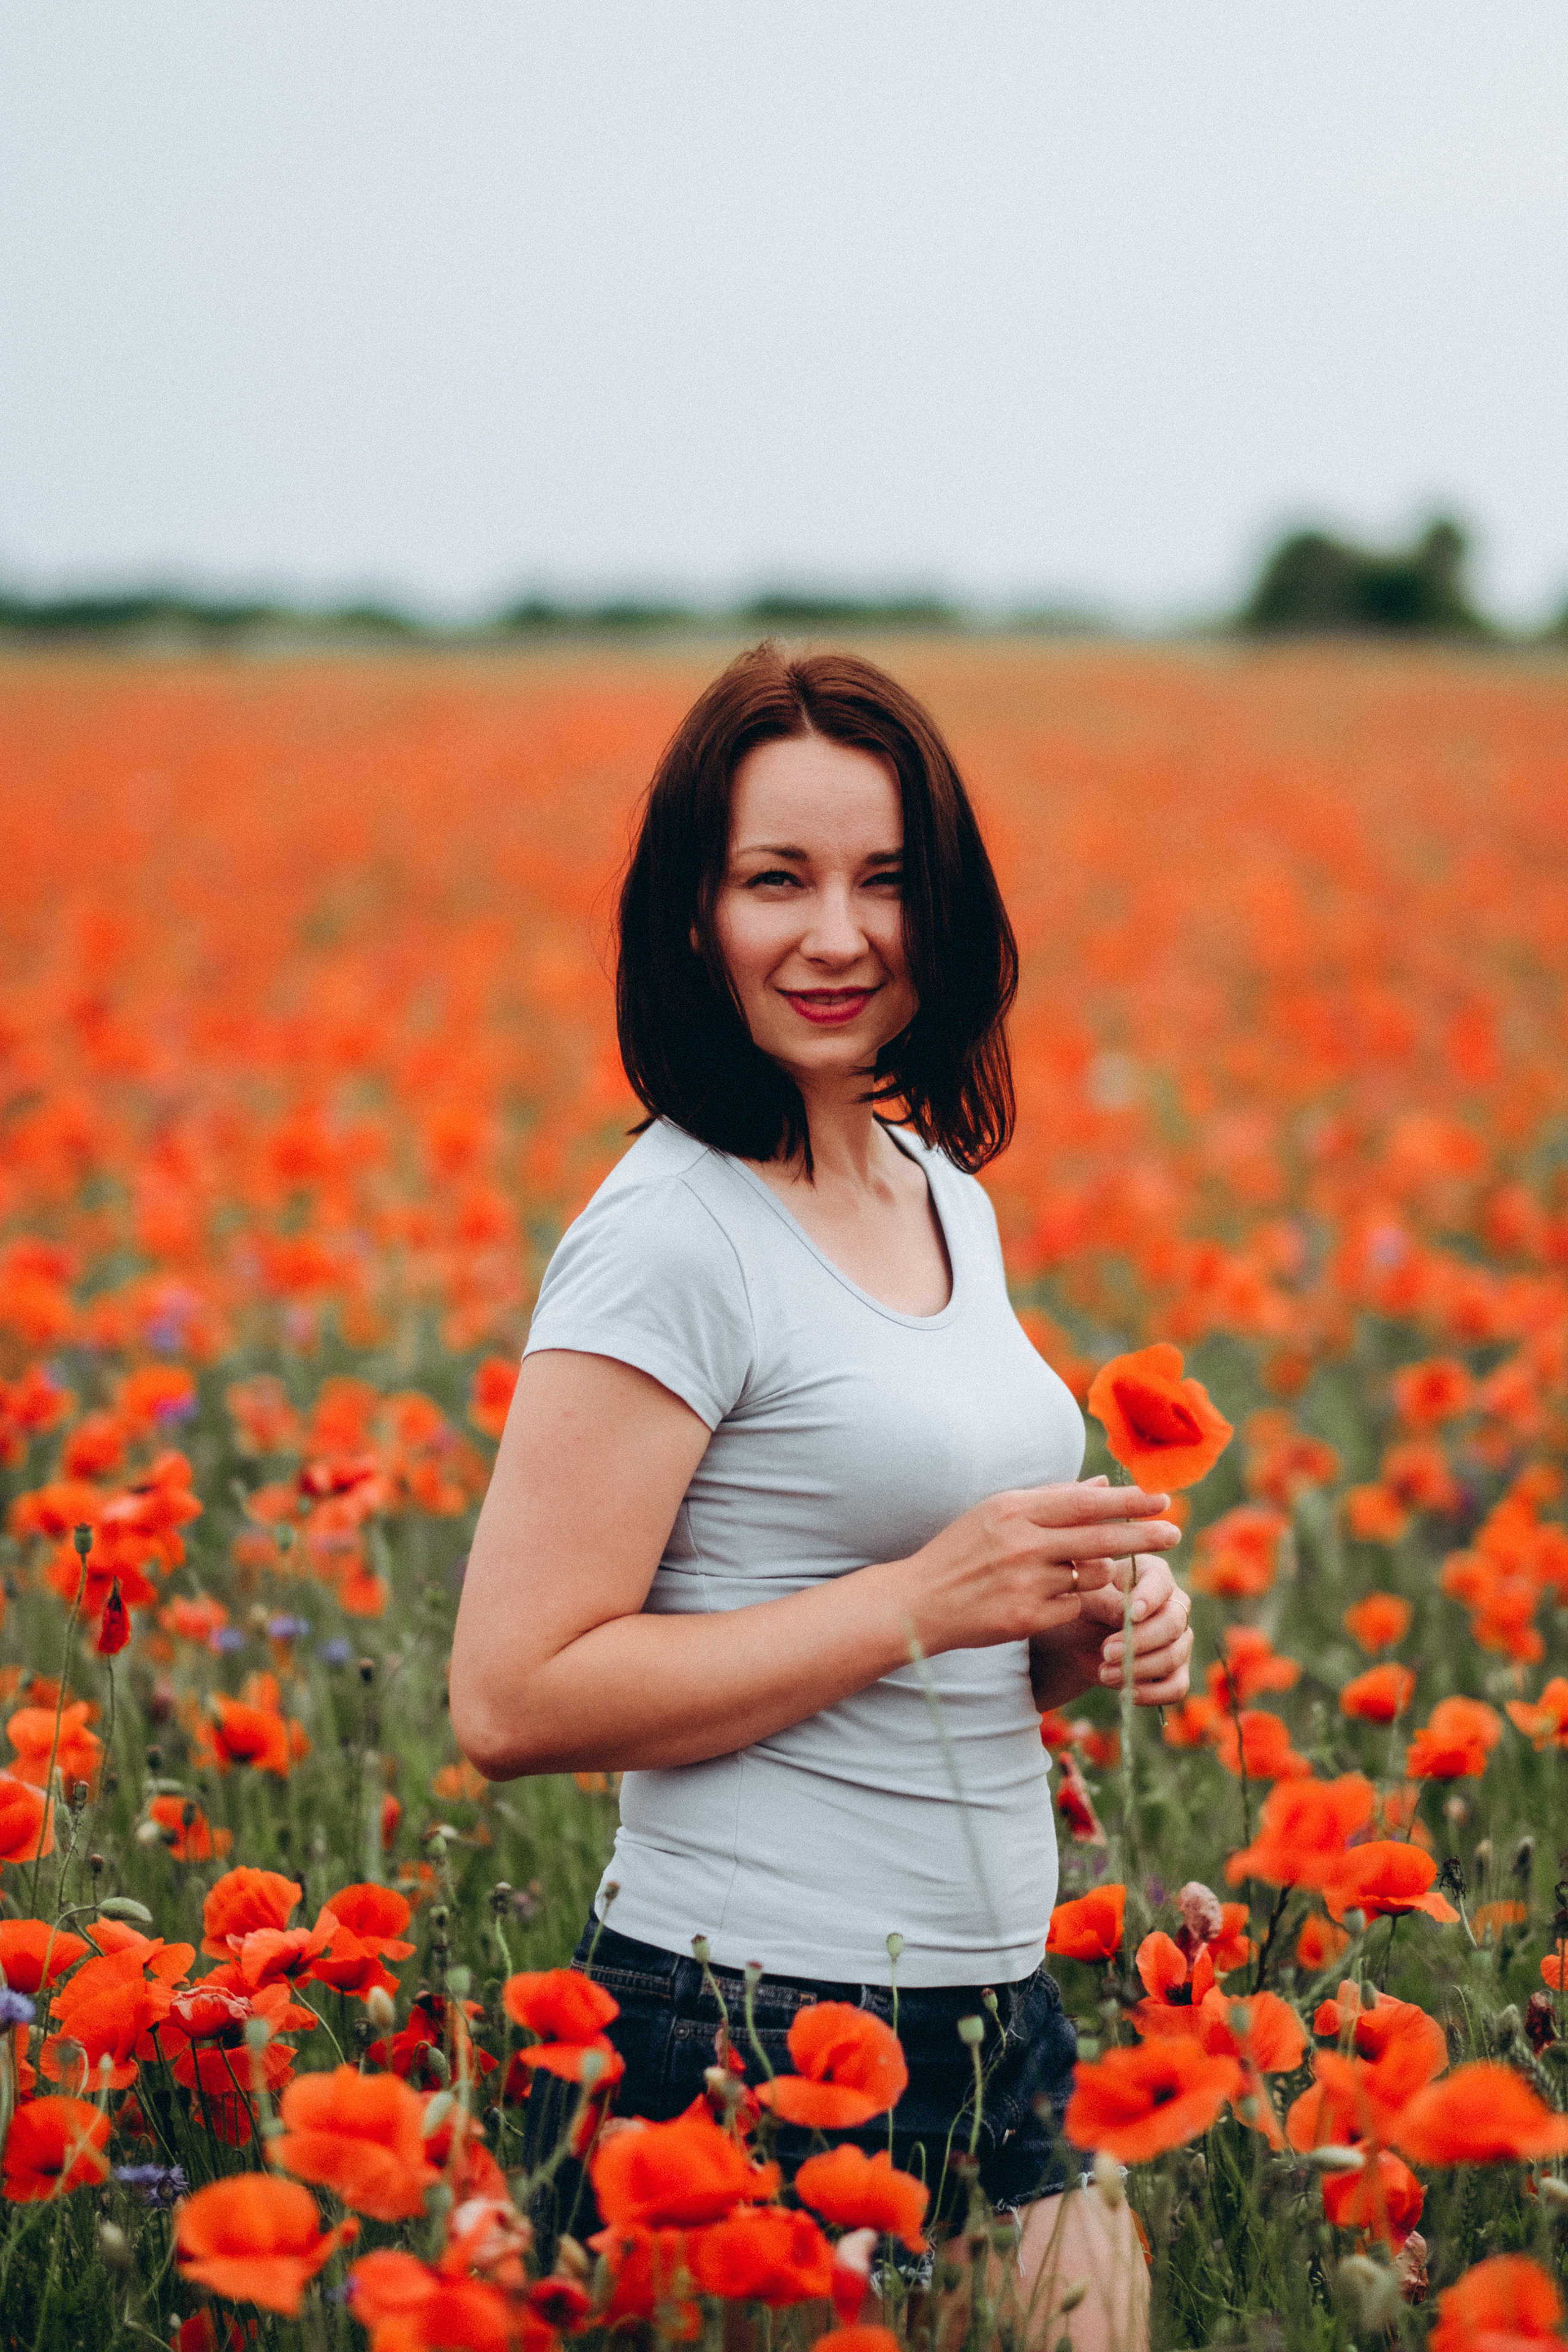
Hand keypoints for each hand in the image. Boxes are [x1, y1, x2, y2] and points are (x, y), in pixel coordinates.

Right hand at [899, 1479, 1183, 1658]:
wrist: (920, 1601)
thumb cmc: (961, 1551)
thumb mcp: (998, 1512)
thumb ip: (1052, 1499)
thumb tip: (1103, 1484)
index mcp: (1015, 1509)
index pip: (1086, 1502)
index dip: (1128, 1501)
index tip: (1161, 1499)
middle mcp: (1022, 1543)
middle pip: (1101, 1538)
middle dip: (1144, 1535)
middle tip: (1175, 1533)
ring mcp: (1026, 1582)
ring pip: (1090, 1575)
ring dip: (1097, 1574)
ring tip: (1076, 1571)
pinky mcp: (1027, 1617)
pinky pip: (1074, 1607)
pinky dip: (1073, 1602)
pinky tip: (1050, 1598)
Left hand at [1079, 1551, 1192, 1705]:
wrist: (1078, 1639)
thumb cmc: (1083, 1608)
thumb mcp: (1084, 1600)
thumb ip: (1104, 1602)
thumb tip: (1125, 1614)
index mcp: (1152, 1574)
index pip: (1161, 1583)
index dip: (1149, 1599)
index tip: (1130, 1615)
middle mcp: (1173, 1604)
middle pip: (1173, 1624)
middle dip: (1139, 1642)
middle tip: (1106, 1652)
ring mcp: (1179, 1638)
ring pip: (1174, 1656)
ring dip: (1138, 1668)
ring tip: (1105, 1672)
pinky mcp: (1175, 1670)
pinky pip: (1177, 1687)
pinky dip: (1153, 1694)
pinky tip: (1127, 1693)